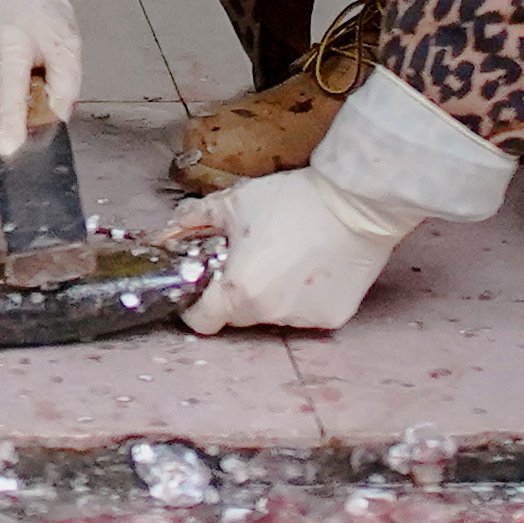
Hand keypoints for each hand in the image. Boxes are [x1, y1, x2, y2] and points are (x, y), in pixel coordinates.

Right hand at [0, 0, 80, 150]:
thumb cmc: (37, 16)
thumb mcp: (67, 43)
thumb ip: (66, 83)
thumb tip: (57, 117)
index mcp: (8, 47)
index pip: (6, 94)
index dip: (9, 125)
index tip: (8, 149)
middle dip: (9, 122)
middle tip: (29, 96)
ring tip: (11, 78)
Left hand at [181, 170, 422, 333]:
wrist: (359, 203)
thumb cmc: (294, 200)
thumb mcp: (234, 203)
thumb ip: (193, 221)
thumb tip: (165, 232)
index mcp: (238, 292)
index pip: (201, 322)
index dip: (195, 304)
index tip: (202, 285)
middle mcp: (268, 314)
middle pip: (237, 315)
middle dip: (235, 292)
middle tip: (249, 259)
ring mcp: (302, 320)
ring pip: (271, 315)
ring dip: (270, 294)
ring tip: (287, 257)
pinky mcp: (331, 318)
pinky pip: (304, 312)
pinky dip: (302, 296)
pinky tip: (313, 266)